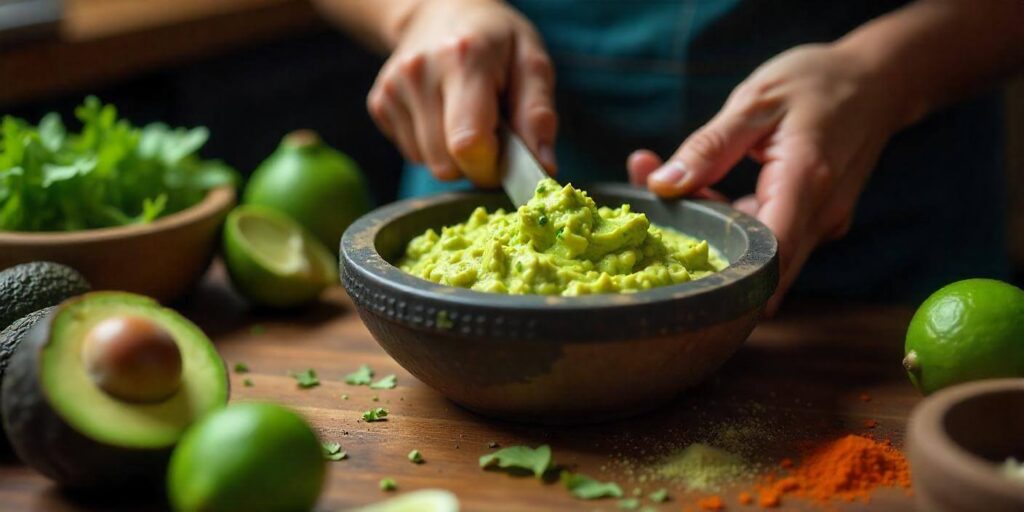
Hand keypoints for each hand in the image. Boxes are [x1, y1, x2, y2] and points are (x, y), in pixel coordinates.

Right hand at [367, 0, 557, 186]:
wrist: (442, 10)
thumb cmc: (496, 40)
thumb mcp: (531, 62)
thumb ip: (538, 114)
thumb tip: (544, 168)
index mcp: (464, 59)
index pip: (469, 144)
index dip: (491, 166)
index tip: (507, 156)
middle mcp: (419, 73)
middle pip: (445, 164)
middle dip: (474, 163)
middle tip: (490, 131)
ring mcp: (392, 88)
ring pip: (427, 164)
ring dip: (453, 156)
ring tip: (464, 116)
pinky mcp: (379, 102)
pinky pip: (411, 154)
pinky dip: (432, 146)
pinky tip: (442, 114)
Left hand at [628, 43, 907, 314]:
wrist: (879, 81)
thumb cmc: (816, 82)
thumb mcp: (755, 101)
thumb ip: (709, 147)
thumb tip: (662, 186)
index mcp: (805, 180)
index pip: (766, 256)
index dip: (721, 277)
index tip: (675, 272)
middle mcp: (821, 215)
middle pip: (758, 265)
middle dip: (704, 254)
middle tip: (657, 220)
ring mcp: (823, 225)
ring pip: (762, 256)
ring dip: (716, 238)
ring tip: (677, 198)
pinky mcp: (817, 225)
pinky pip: (772, 241)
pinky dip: (735, 228)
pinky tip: (707, 197)